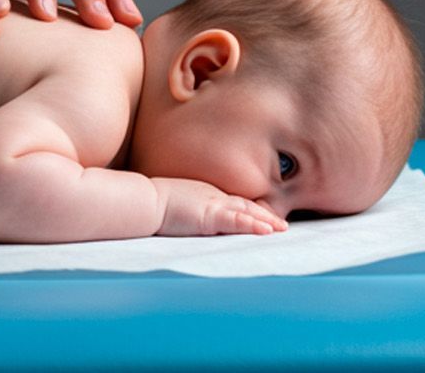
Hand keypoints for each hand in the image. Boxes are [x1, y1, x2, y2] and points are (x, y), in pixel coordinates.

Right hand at [151, 177, 286, 236]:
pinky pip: (236, 221)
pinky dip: (253, 225)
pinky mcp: (208, 216)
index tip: (263, 214)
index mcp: (203, 193)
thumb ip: (184, 207)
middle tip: (281, 224)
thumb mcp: (172, 202)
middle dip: (264, 213)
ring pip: (245, 212)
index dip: (249, 208)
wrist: (142, 200)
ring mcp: (211, 205)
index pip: (231, 201)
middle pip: (244, 204)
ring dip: (265, 220)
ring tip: (282, 229)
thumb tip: (185, 215)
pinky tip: (267, 230)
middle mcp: (211, 196)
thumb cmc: (150, 202)